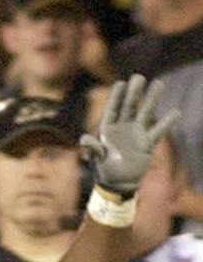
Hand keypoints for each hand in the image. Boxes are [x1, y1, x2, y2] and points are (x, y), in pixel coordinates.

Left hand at [80, 74, 178, 195]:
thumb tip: (84, 139)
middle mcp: (123, 128)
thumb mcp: (96, 158)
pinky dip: (167, 123)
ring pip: (146, 113)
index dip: (116, 96)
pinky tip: (176, 112)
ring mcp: (136, 134)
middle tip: (139, 77)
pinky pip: (159, 131)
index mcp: (108, 130)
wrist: (118, 184)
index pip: (113, 109)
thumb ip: (92, 148)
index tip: (121, 82)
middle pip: (130, 107)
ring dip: (152, 99)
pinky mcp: (147, 143)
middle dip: (134, 92)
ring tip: (159, 84)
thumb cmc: (104, 170)